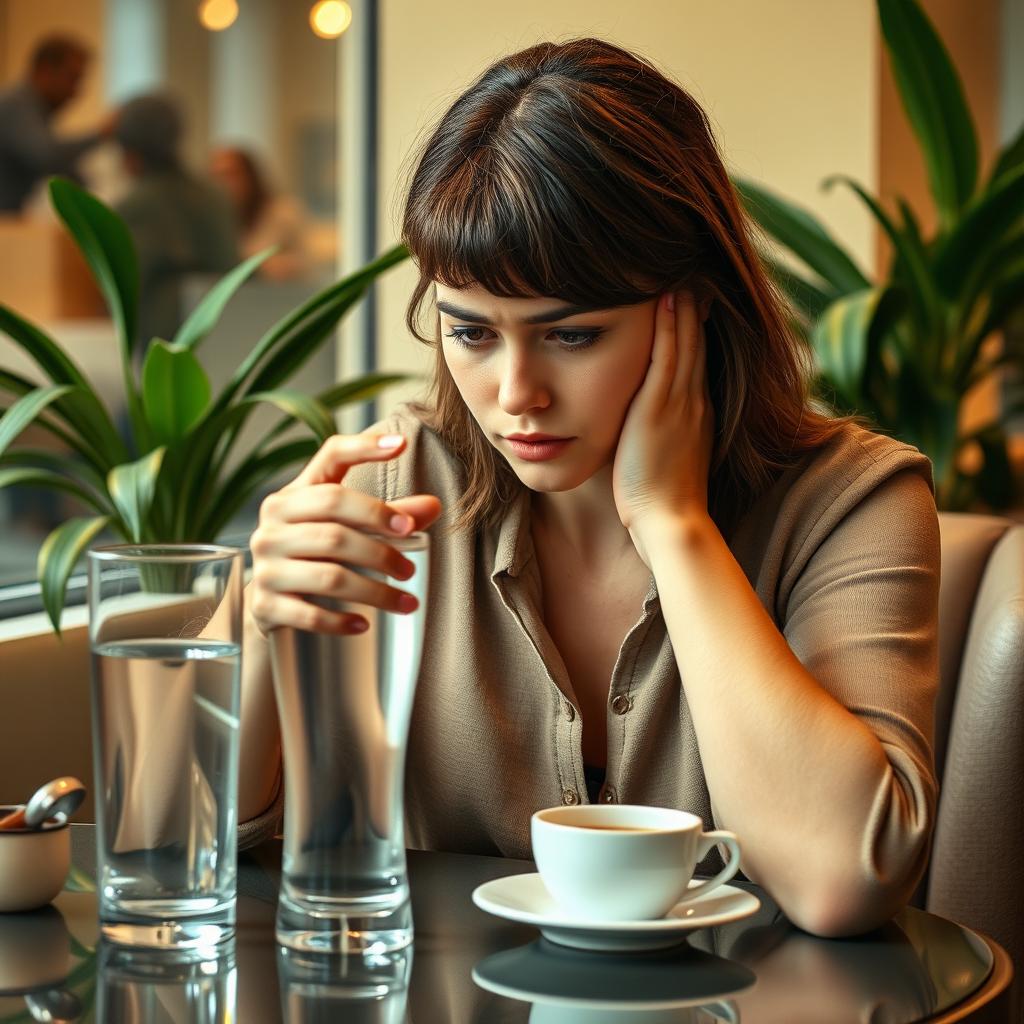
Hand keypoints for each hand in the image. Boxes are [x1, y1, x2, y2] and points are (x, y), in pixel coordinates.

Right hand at [248, 432, 441, 637]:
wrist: (269, 601)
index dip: (364, 449)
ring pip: (329, 575)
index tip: (402, 445)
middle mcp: (274, 523)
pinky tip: (365, 624)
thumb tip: (433, 506)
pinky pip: (309, 614)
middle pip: (335, 527)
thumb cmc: (317, 554)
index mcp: (296, 494)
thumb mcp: (349, 529)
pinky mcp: (264, 603)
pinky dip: (341, 621)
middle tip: (410, 567)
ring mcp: (266, 564)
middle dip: (381, 548)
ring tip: (406, 601)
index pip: (329, 458)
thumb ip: (391, 517)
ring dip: (375, 591)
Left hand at [612, 290, 713, 564]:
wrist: (670, 524)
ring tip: (680, 269)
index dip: (693, 331)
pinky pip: (669, 357)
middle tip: (693, 271)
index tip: (690, 301)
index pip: (695, 362)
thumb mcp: (664, 462)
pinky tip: (664, 298)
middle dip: (695, 308)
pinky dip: (669, 326)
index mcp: (695, 415)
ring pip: (686, 343)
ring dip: (683, 305)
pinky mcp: (661, 409)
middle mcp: (694, 403)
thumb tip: (642, 432)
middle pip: (697, 343)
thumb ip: (659, 440)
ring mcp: (680, 404)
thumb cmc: (660, 504)